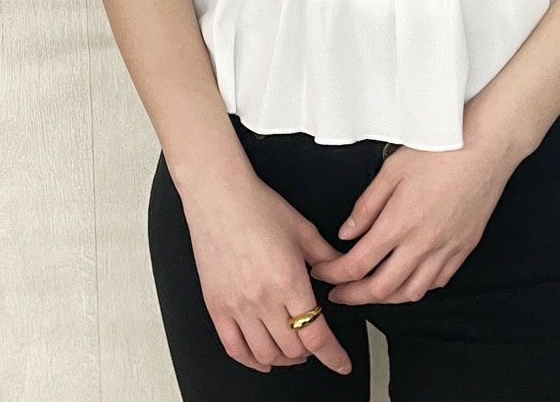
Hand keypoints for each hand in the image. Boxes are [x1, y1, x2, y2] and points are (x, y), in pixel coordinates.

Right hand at [180, 171, 353, 375]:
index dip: (333, 356)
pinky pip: (233, 348)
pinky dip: (251, 361)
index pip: (316, 335)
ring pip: (265, 354)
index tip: (341, 363)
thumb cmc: (257, 206)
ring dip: (284, 359)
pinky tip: (261, 358)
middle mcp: (263, 298)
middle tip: (316, 344)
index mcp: (289, 280)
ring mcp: (237, 306)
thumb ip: (326, 256)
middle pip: (294, 348)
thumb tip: (342, 271)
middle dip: (310, 352)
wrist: (219, 197)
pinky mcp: (216, 306)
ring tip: (292, 350)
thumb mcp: (303, 229)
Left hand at [308, 138, 521, 304]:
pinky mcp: (464, 249)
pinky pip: (437, 282)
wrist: (485, 148)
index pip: (357, 264)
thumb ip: (366, 206)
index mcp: (399, 223)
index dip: (333, 273)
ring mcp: (446, 250)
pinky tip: (408, 278)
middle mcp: (422, 244)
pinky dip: (417, 287)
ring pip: (410, 293)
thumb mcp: (391, 170)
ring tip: (369, 290)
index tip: (323, 271)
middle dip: (352, 296)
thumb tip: (348, 232)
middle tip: (339, 292)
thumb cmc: (441, 151)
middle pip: (380, 289)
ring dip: (385, 298)